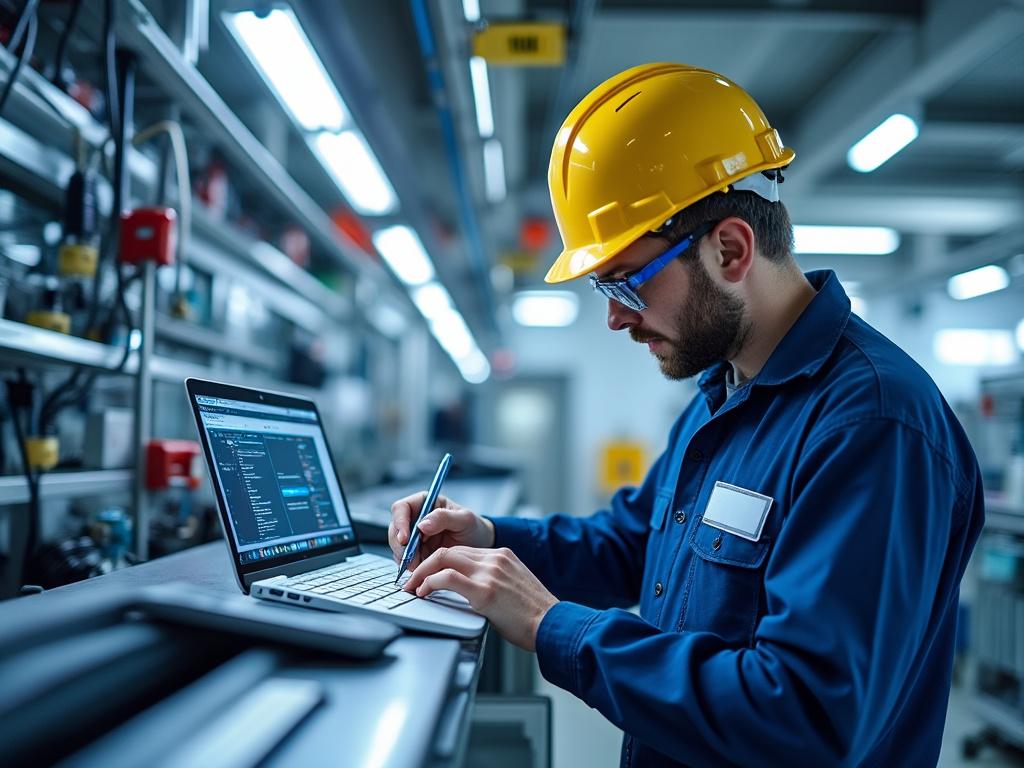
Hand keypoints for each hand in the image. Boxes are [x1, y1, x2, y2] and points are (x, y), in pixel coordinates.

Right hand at [388, 493, 494, 569]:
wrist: (479, 545)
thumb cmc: (473, 527)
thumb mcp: (464, 519)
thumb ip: (444, 518)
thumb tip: (422, 524)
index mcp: (424, 503)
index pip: (401, 508)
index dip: (400, 523)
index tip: (405, 539)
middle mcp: (415, 518)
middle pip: (395, 529)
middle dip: (401, 546)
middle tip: (413, 560)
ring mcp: (413, 536)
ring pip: (397, 546)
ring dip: (405, 558)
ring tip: (421, 566)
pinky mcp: (415, 552)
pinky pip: (404, 559)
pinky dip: (410, 566)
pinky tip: (422, 569)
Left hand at [402, 546, 557, 651]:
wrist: (555, 626)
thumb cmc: (536, 617)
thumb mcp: (513, 589)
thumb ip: (492, 582)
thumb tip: (469, 593)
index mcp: (502, 556)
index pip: (461, 551)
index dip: (438, 562)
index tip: (426, 574)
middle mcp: (495, 559)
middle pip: (448, 551)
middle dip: (424, 565)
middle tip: (411, 580)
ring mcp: (490, 573)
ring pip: (443, 558)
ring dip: (421, 573)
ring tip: (412, 587)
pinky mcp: (485, 591)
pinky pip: (448, 578)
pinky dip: (429, 583)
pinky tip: (423, 592)